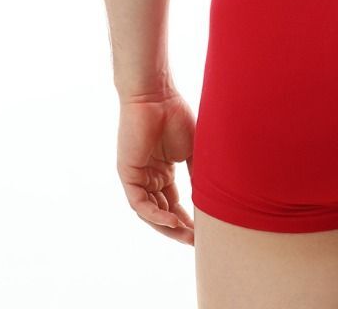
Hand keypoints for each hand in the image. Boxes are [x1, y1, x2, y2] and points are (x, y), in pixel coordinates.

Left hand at [117, 89, 196, 245]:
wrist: (156, 95)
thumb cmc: (175, 115)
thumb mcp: (192, 151)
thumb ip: (196, 174)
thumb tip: (209, 200)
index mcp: (163, 172)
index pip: (174, 203)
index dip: (188, 219)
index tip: (204, 232)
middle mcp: (149, 178)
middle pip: (162, 212)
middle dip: (179, 228)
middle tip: (196, 241)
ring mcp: (137, 177)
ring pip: (150, 212)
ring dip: (168, 226)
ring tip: (187, 235)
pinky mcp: (128, 173)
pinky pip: (139, 203)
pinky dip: (155, 214)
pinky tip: (172, 220)